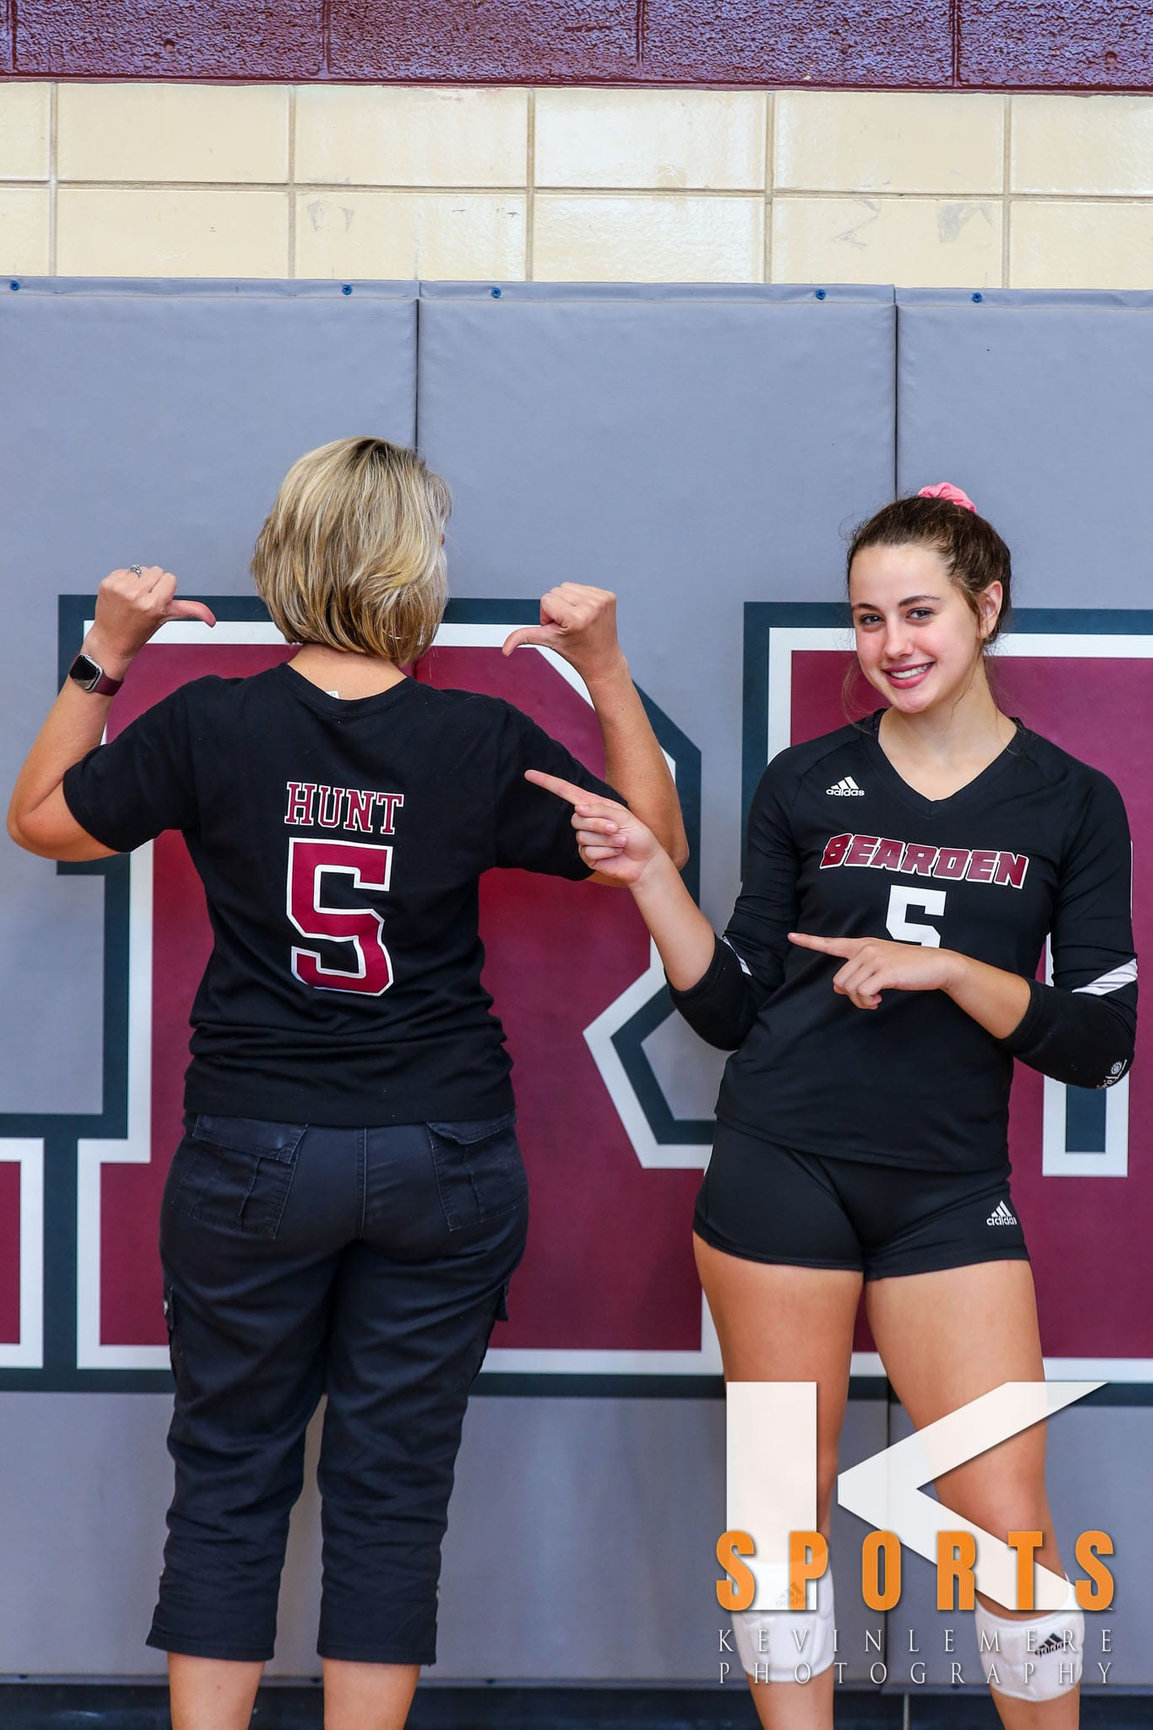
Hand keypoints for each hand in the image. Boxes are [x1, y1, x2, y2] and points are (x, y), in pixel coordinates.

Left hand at [85, 566, 215, 676]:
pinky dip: (124, 581)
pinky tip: (121, 596)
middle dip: (153, 583)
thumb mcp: (167, 619)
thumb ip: (191, 612)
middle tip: (145, 600)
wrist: (111, 641)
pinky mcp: (107, 584)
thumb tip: (212, 621)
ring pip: (140, 569)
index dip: (166, 589)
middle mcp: (137, 595)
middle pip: (156, 571)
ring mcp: (120, 588)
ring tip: (132, 598)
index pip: (169, 578)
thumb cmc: (140, 631)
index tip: (158, 601)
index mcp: (154, 605)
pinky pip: (124, 571)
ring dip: (138, 581)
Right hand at [502, 584, 625, 685]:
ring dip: (568, 602)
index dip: (548, 616)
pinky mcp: (609, 596)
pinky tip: (586, 615)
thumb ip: (523, 638)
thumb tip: (505, 649)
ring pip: (568, 587)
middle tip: (569, 626)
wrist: (603, 660)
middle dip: (557, 608)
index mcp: (576, 618)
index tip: (560, 629)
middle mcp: (591, 606)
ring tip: (577, 620)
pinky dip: (580, 599)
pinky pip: (582, 587)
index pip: (547, 599)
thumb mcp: (548, 642)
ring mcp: (602, 600)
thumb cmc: (576, 653)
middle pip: (557, 591)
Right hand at [524, 769, 662, 885]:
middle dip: (599, 824)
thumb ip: (600, 810)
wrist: (644, 861)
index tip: (528, 774)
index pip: (565, 791)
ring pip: (583, 836)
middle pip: (577, 818)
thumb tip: (578, 809)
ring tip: (621, 842)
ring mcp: (584, 839)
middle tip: (618, 829)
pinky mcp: (587, 857)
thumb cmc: (638, 835)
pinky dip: (606, 852)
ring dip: (607, 840)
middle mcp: (586, 820)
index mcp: (594, 805)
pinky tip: (616, 853)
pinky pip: (589, 852)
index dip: (547, 782)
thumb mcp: (623, 816)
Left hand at [787, 932, 961, 1009]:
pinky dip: (867, 1002)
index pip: (832, 943)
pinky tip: (878, 1001)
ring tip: (874, 1000)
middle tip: (867, 999)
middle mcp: (866, 949)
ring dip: (860, 1001)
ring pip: (849, 988)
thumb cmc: (908, 966)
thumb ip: (859, 972)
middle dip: (850, 995)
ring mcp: (875, 959)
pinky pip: (862, 993)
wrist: (936, 965)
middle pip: (839, 979)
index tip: (791, 936)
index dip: (810, 941)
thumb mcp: (881, 965)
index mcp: (863, 945)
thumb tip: (837, 987)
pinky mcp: (885, 972)